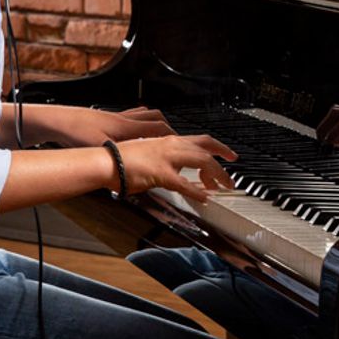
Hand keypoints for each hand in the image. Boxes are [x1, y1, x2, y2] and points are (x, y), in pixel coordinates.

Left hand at [30, 104, 173, 147]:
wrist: (60, 120)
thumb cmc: (77, 132)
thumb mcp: (100, 149)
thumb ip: (118, 158)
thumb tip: (130, 172)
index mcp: (127, 128)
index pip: (159, 127)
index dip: (174, 136)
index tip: (184, 144)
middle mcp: (125, 120)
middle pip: (157, 119)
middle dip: (170, 129)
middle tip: (177, 139)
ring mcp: (117, 117)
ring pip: (145, 115)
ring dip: (156, 123)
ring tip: (162, 134)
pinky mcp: (108, 118)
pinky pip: (132, 115)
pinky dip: (139, 121)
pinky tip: (136, 131)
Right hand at [115, 134, 237, 204]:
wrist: (106, 162)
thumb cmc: (122, 160)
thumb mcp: (149, 154)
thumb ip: (166, 161)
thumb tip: (177, 172)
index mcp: (168, 140)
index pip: (200, 140)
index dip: (217, 147)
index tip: (227, 155)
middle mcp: (171, 145)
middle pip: (207, 148)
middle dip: (224, 158)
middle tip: (232, 172)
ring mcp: (167, 158)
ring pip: (202, 162)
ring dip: (216, 175)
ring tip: (221, 187)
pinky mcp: (161, 173)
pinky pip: (185, 184)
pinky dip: (197, 192)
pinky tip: (204, 198)